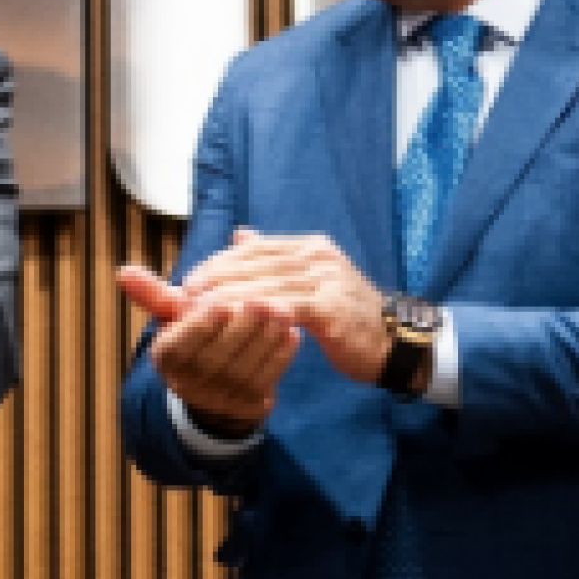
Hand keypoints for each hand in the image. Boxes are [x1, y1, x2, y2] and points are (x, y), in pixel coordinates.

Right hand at [118, 262, 299, 431]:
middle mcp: (188, 383)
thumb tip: (123, 270)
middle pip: (217, 354)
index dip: (203, 322)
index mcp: (165, 358)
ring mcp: (220, 398)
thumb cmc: (194, 339)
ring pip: (245, 366)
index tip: (224, 298)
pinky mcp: (248, 406)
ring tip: (286, 309)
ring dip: (267, 337)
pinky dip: (281, 355)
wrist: (215, 387)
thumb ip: (153, 293)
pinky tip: (293, 332)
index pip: (182, 341)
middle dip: (243, 325)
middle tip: (266, 298)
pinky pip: (267, 379)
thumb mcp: (173, 318)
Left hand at [180, 229, 390, 386]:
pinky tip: (235, 318)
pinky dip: (258, 310)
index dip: (220, 262)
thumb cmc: (345, 315)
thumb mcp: (310, 280)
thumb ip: (274, 258)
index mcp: (310, 248)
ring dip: (229, 296)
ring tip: (199, 307)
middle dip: (217, 277)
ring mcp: (327, 281)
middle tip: (185, 291)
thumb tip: (239, 235)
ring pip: (266, 285)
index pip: (255, 249)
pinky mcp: (331, 309)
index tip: (191, 277)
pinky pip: (285, 307)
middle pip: (256, 264)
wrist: (392, 343)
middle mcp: (318, 258)